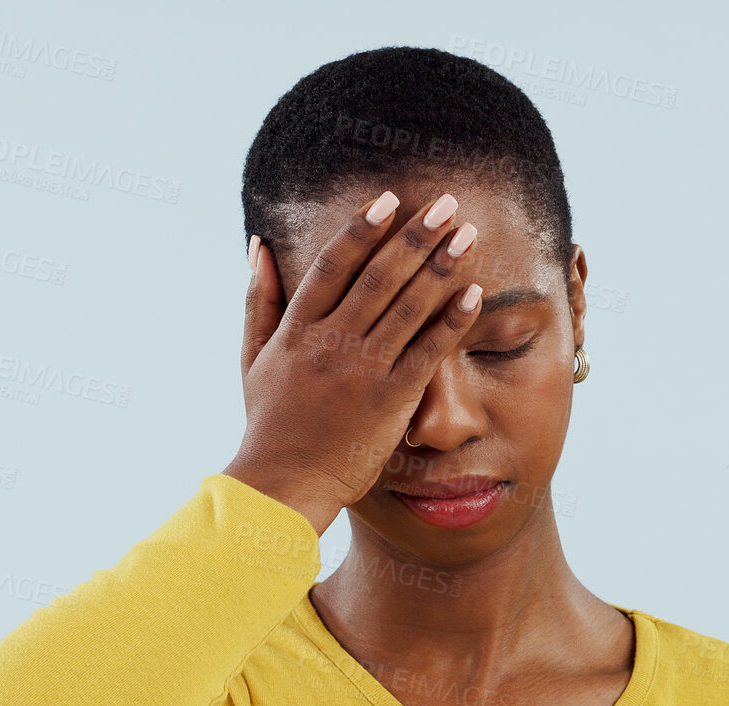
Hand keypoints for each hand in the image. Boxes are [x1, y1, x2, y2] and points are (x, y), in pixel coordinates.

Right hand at [225, 190, 481, 534]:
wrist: (285, 483)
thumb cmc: (270, 422)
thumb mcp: (253, 357)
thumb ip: (259, 299)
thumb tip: (259, 246)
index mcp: (297, 329)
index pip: (333, 265)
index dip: (361, 229)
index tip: (387, 199)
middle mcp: (331, 343)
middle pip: (379, 276)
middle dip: (415, 235)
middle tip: (445, 202)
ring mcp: (362, 370)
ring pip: (408, 306)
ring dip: (441, 266)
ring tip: (467, 234)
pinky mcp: (391, 399)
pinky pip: (428, 352)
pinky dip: (451, 321)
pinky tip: (474, 294)